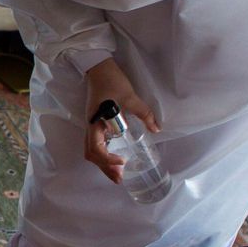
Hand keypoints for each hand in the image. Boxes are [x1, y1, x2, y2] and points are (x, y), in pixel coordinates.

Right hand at [83, 58, 158, 184]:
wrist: (98, 68)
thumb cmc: (111, 81)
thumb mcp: (130, 97)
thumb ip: (144, 113)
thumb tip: (156, 129)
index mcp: (96, 122)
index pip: (95, 148)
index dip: (107, 159)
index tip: (122, 162)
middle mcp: (91, 126)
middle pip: (91, 154)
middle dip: (104, 168)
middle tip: (120, 178)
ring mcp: (92, 124)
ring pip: (91, 150)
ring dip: (102, 162)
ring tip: (117, 171)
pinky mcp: (95, 121)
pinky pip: (95, 143)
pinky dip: (103, 153)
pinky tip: (114, 155)